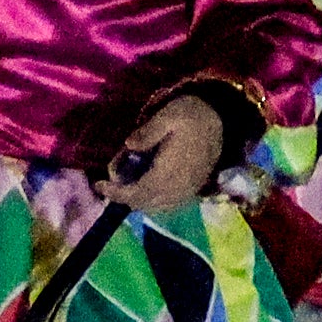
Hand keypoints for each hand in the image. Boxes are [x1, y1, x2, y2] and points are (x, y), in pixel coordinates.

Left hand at [96, 92, 239, 216]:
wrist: (222, 120)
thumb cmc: (192, 114)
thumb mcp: (169, 114)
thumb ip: (148, 131)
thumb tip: (129, 145)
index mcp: (170, 171)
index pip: (138, 193)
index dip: (116, 192)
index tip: (99, 184)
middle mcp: (179, 187)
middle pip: (144, 203)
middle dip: (123, 196)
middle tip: (109, 181)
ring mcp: (188, 192)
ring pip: (156, 207)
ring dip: (137, 199)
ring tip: (124, 183)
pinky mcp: (193, 191)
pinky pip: (168, 205)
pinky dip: (152, 201)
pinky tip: (144, 186)